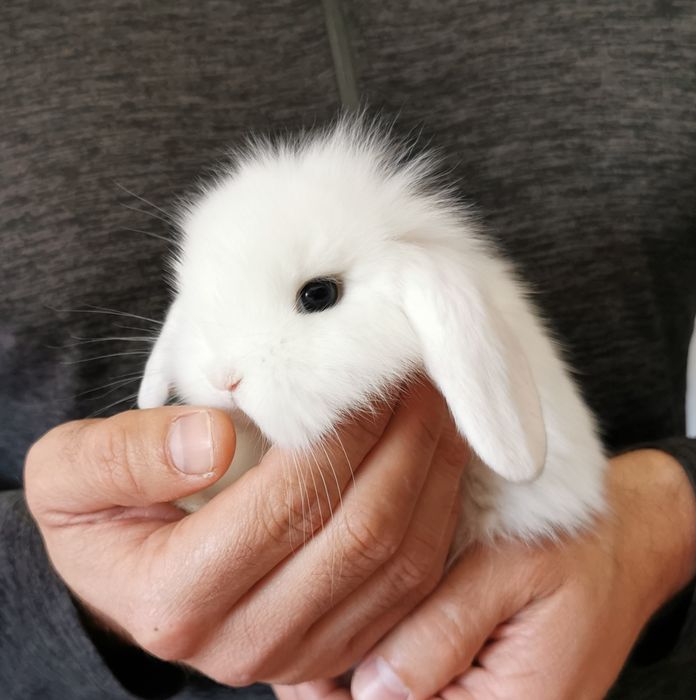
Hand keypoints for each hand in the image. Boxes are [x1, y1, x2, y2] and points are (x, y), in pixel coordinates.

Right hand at [25, 382, 466, 684]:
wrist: (125, 570)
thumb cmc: (101, 510)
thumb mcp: (69, 473)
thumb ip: (124, 455)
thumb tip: (214, 439)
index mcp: (174, 597)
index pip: (285, 503)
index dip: (340, 433)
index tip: (366, 371)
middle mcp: (241, 640)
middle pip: (357, 536)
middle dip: (403, 446)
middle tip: (419, 379)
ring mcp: (295, 653)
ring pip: (398, 566)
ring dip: (432, 476)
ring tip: (438, 408)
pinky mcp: (332, 647)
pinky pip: (411, 589)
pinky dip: (437, 516)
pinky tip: (438, 459)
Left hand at [278, 450, 695, 699]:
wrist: (627, 534)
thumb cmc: (582, 545)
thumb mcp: (512, 575)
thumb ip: (442, 634)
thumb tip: (371, 688)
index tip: (292, 665)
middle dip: (336, 683)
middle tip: (292, 633)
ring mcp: (480, 693)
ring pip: (393, 692)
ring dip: (353, 663)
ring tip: (316, 615)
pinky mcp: (475, 672)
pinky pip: (414, 672)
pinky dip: (381, 645)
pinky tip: (359, 609)